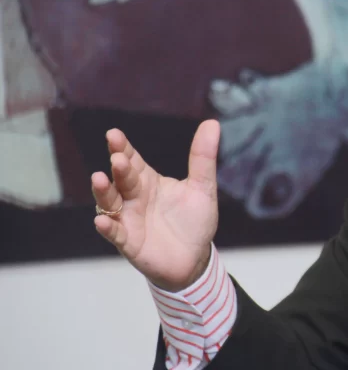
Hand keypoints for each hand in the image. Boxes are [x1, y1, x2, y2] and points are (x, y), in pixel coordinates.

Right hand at [92, 120, 220, 291]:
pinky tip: (103, 220)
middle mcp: (134, 198)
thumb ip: (203, 158)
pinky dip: (108, 227)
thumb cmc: (195, 222)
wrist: (196, 259)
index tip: (114, 134)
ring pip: (110, 203)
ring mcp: (129, 219)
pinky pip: (115, 233)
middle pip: (122, 179)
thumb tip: (212, 123)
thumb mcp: (202, 187)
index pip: (133, 160)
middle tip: (118, 158)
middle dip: (119, 168)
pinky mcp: (129, 242)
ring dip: (103, 192)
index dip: (123, 148)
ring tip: (99, 179)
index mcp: (149, 181)